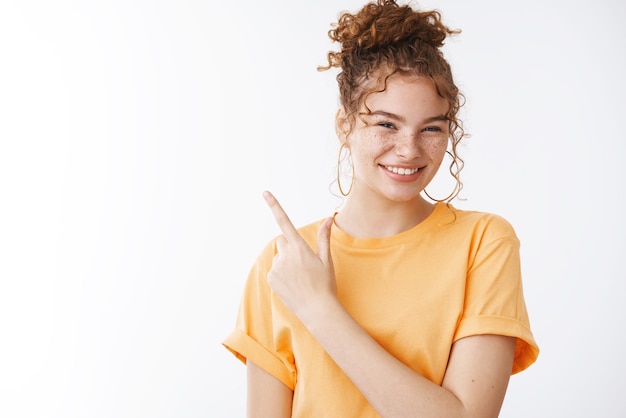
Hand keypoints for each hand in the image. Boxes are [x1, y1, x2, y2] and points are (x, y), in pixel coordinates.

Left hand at [263, 191, 335, 322]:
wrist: (317, 309)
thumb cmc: (325, 283)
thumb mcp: (326, 259)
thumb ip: (324, 237)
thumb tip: (329, 218)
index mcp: (300, 247)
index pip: (284, 221)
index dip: (274, 205)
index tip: (265, 192)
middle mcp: (286, 254)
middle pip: (283, 242)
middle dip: (291, 248)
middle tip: (304, 264)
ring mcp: (277, 266)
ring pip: (280, 257)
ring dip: (287, 263)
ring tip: (300, 278)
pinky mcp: (271, 278)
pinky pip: (275, 270)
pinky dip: (282, 275)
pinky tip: (293, 285)